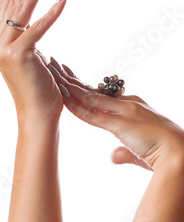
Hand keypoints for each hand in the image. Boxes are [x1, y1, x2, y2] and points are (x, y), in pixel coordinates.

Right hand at [0, 0, 65, 121]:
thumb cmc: (37, 88)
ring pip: (23, 10)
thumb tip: (30, 22)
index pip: (7, 4)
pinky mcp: (20, 55)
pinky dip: (52, 12)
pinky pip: (38, 28)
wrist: (36, 114)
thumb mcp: (28, 57)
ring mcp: (5, 49)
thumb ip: (25, 38)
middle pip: (12, 1)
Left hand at [50, 64, 183, 170]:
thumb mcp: (139, 153)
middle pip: (91, 90)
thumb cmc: (166, 156)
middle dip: (70, 78)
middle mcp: (126, 105)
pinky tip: (62, 95)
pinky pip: (92, 112)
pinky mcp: (121, 122)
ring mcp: (123, 111)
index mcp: (130, 109)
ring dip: (68, 85)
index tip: (67, 78)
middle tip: (52, 64)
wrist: (183, 156)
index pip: (99, 96)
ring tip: (51, 73)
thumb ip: (125, 153)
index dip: (81, 88)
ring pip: (88, 96)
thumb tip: (114, 157)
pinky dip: (75, 104)